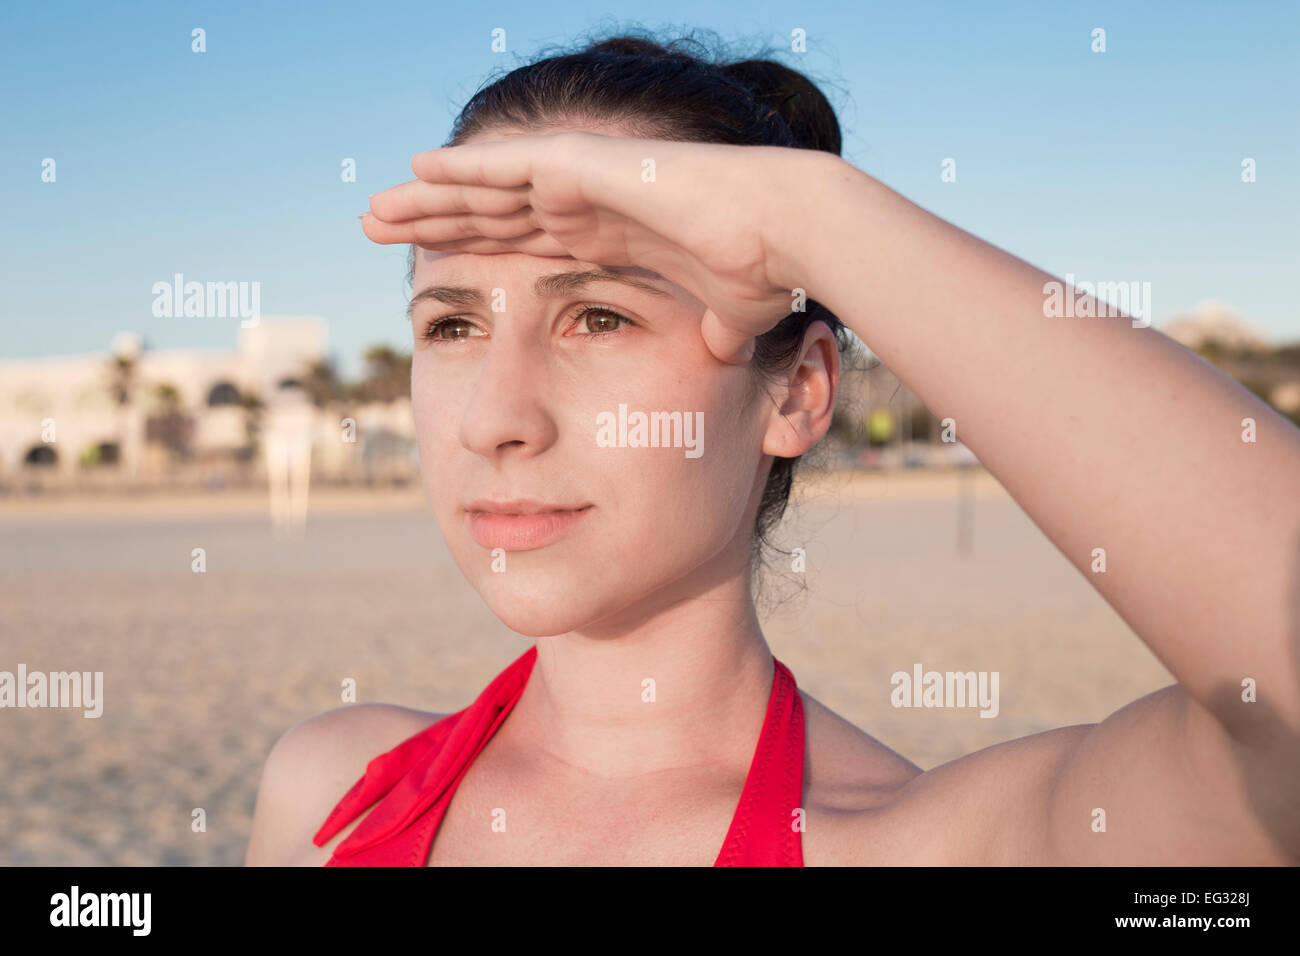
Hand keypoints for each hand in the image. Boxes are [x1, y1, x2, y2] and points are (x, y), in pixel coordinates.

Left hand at [360, 131, 824, 363]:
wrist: (784, 233)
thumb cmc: (763, 275)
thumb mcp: (719, 323)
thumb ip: (705, 336)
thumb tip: (721, 358)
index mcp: (607, 239)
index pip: (523, 244)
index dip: (476, 249)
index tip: (432, 266)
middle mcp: (585, 208)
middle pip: (489, 212)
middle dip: (433, 222)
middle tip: (378, 230)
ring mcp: (583, 183)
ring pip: (486, 187)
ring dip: (428, 199)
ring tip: (375, 209)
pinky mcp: (585, 168)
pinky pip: (507, 167)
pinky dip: (461, 169)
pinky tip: (414, 174)